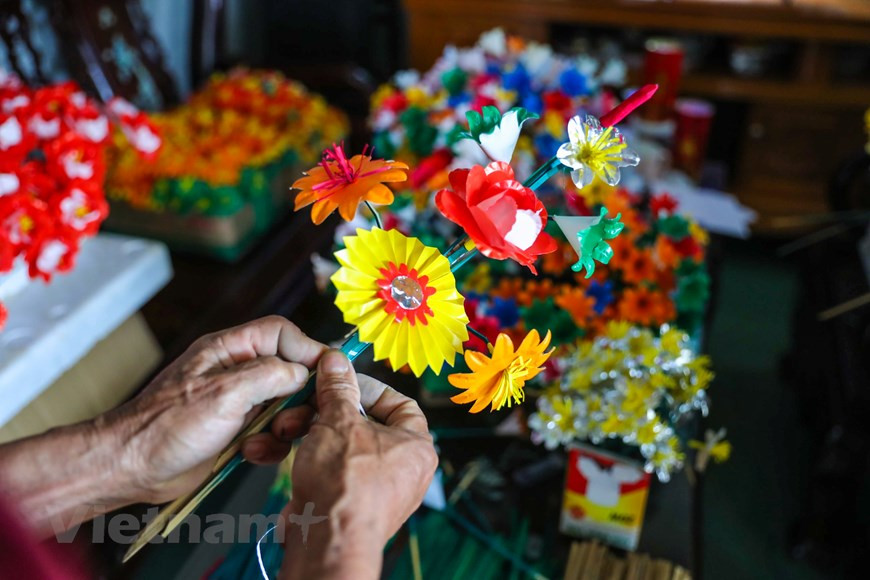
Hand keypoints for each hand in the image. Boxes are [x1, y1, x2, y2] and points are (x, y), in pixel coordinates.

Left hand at [108, 316, 326, 503]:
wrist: (132, 468)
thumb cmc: (165, 426)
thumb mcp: (225, 392)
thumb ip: (271, 374)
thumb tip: (304, 371)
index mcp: (230, 350)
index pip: (282, 333)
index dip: (307, 350)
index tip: (327, 374)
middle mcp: (237, 372)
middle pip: (291, 371)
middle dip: (300, 397)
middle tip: (298, 418)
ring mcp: (238, 402)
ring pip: (286, 406)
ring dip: (286, 426)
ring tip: (271, 438)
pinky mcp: (237, 431)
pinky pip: (272, 433)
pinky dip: (270, 445)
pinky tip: (250, 453)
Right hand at [279, 350, 437, 579]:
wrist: (327, 542)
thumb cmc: (346, 488)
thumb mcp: (338, 421)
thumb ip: (338, 388)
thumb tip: (336, 364)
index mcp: (417, 445)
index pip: (400, 403)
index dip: (368, 387)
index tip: (342, 381)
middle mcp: (405, 470)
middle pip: (366, 424)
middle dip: (329, 412)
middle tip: (308, 404)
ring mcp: (380, 490)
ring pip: (344, 447)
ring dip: (312, 433)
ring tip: (290, 430)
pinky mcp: (353, 504)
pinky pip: (333, 471)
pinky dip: (312, 458)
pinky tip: (291, 453)